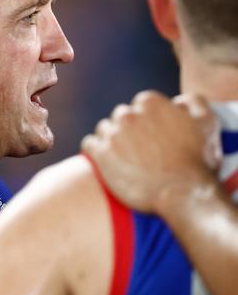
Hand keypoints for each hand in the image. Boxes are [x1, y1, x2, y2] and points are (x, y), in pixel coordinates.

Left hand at [81, 90, 220, 213]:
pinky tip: (106, 161)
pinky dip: (95, 151)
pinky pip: (88, 144)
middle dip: (129, 129)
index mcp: (150, 103)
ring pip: (104, 129)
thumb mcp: (206, 123)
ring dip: (111, 140)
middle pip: (121, 116)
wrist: (182, 193)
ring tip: (124, 157)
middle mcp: (128, 115)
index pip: (141, 105)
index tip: (153, 135)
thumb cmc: (197, 161)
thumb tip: (178, 101)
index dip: (148, 120)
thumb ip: (193, 102)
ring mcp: (112, 134)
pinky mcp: (100, 154)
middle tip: (140, 149)